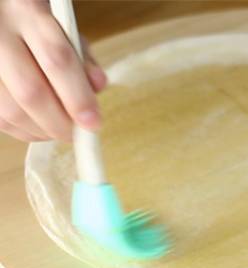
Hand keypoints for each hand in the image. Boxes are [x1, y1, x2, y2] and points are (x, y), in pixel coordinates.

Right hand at [0, 0, 106, 142]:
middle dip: (59, 123)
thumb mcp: (63, 26)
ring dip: (40, 130)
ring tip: (57, 130)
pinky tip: (36, 125)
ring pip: (9, 110)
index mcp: (28, 11)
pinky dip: (20, 129)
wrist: (1, 12)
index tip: (93, 122)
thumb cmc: (34, 21)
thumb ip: (82, 57)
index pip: (57, 60)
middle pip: (31, 92)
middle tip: (76, 134)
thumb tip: (97, 87)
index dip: (78, 99)